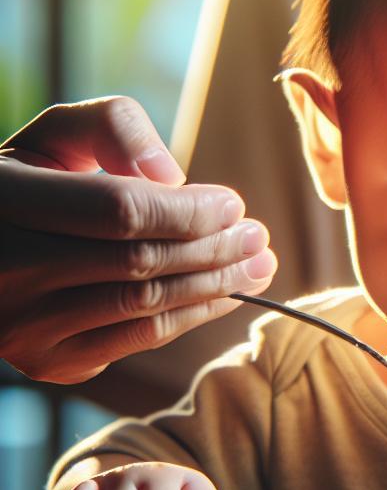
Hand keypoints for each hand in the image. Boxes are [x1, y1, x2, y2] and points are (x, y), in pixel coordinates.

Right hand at [0, 96, 276, 382]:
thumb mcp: (59, 135)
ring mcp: (22, 325)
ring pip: (144, 305)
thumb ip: (113, 127)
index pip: (118, 210)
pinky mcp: (48, 361)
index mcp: (2, 199)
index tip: (232, 204)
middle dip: (214, 248)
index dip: (186, 210)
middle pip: (139, 261)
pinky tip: (227, 295)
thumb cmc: (34, 182)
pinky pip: (139, 338)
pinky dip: (192, 316)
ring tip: (259, 265)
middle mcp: (4, 269)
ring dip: (216, 285)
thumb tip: (171, 176)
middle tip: (258, 236)